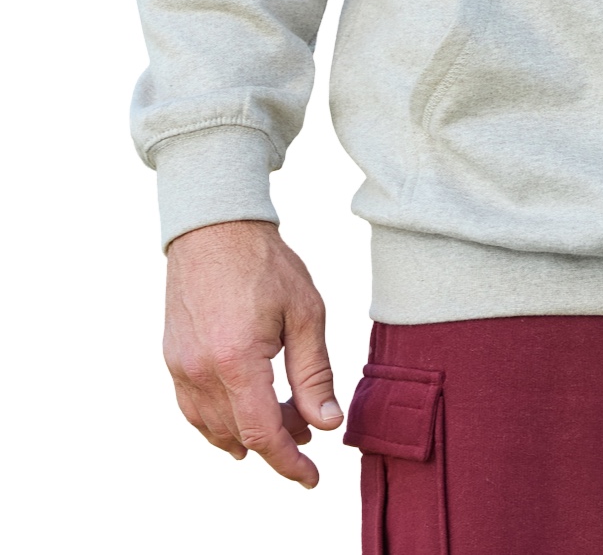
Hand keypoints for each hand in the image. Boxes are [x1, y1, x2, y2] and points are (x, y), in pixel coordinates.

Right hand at [163, 220, 341, 486]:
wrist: (215, 226)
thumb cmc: (265, 264)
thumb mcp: (306, 312)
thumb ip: (314, 373)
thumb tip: (328, 423)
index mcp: (237, 361)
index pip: (263, 434)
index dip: (289, 463)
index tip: (312, 479)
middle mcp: (201, 371)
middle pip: (240, 433)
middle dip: (279, 441)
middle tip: (310, 426)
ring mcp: (180, 367)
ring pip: (215, 427)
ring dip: (250, 433)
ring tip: (286, 418)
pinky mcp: (172, 359)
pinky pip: (194, 409)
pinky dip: (220, 422)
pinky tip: (243, 416)